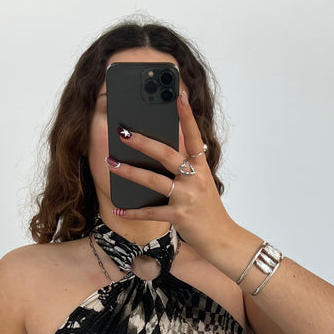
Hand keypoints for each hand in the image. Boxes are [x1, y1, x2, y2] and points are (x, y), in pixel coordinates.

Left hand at [106, 92, 233, 249]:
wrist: (222, 238)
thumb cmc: (207, 210)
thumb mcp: (201, 183)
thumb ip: (185, 168)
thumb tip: (158, 152)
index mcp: (201, 167)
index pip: (193, 136)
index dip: (186, 116)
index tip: (179, 94)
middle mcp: (195, 178)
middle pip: (166, 154)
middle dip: (142, 142)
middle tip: (123, 131)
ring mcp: (187, 197)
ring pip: (154, 180)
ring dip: (130, 172)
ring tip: (111, 163)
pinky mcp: (179, 216)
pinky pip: (151, 211)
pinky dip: (133, 212)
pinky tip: (118, 210)